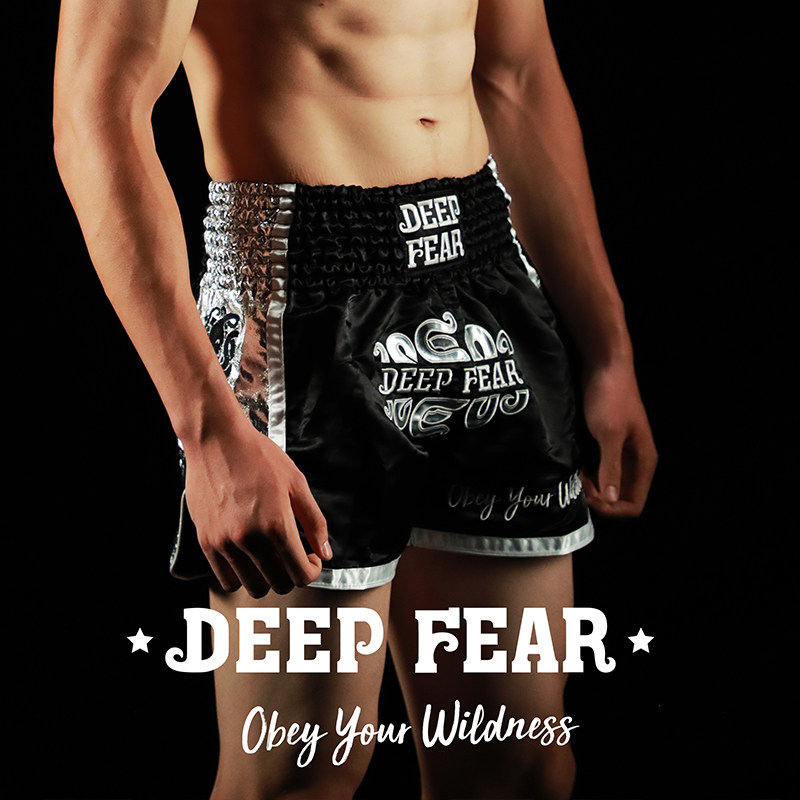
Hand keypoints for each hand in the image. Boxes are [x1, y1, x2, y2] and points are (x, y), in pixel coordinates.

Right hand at [183, 416, 330, 597]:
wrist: (216, 440)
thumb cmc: (256, 456)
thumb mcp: (296, 483)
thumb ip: (314, 521)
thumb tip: (325, 551)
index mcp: (276, 524)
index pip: (301, 574)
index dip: (312, 570)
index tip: (311, 558)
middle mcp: (249, 539)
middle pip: (279, 584)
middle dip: (292, 573)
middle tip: (292, 554)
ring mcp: (224, 543)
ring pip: (252, 587)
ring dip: (267, 577)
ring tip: (270, 556)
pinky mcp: (206, 541)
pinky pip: (225, 578)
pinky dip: (241, 575)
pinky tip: (248, 556)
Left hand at [580, 360, 656, 516]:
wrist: (605, 365)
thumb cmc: (610, 397)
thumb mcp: (609, 434)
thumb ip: (611, 467)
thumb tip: (612, 499)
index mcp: (644, 461)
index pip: (634, 504)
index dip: (611, 507)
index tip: (589, 495)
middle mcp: (637, 460)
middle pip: (621, 497)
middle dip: (600, 498)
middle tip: (579, 483)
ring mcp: (623, 451)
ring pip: (611, 484)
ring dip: (594, 486)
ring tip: (576, 475)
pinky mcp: (609, 442)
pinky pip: (602, 469)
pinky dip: (590, 474)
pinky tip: (576, 465)